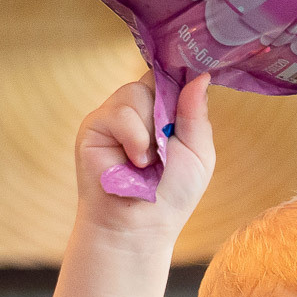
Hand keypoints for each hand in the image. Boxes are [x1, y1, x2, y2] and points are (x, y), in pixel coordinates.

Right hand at [75, 73, 214, 239]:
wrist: (141, 224)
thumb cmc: (172, 193)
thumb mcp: (198, 152)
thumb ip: (196, 113)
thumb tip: (201, 75)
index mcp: (163, 111)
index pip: (169, 77)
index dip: (179, 74)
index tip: (191, 73)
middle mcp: (138, 109)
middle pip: (153, 80)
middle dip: (166, 111)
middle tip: (167, 143)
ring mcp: (115, 115)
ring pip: (136, 93)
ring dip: (150, 130)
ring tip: (149, 161)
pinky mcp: (94, 126)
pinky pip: (119, 113)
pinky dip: (134, 138)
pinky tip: (136, 161)